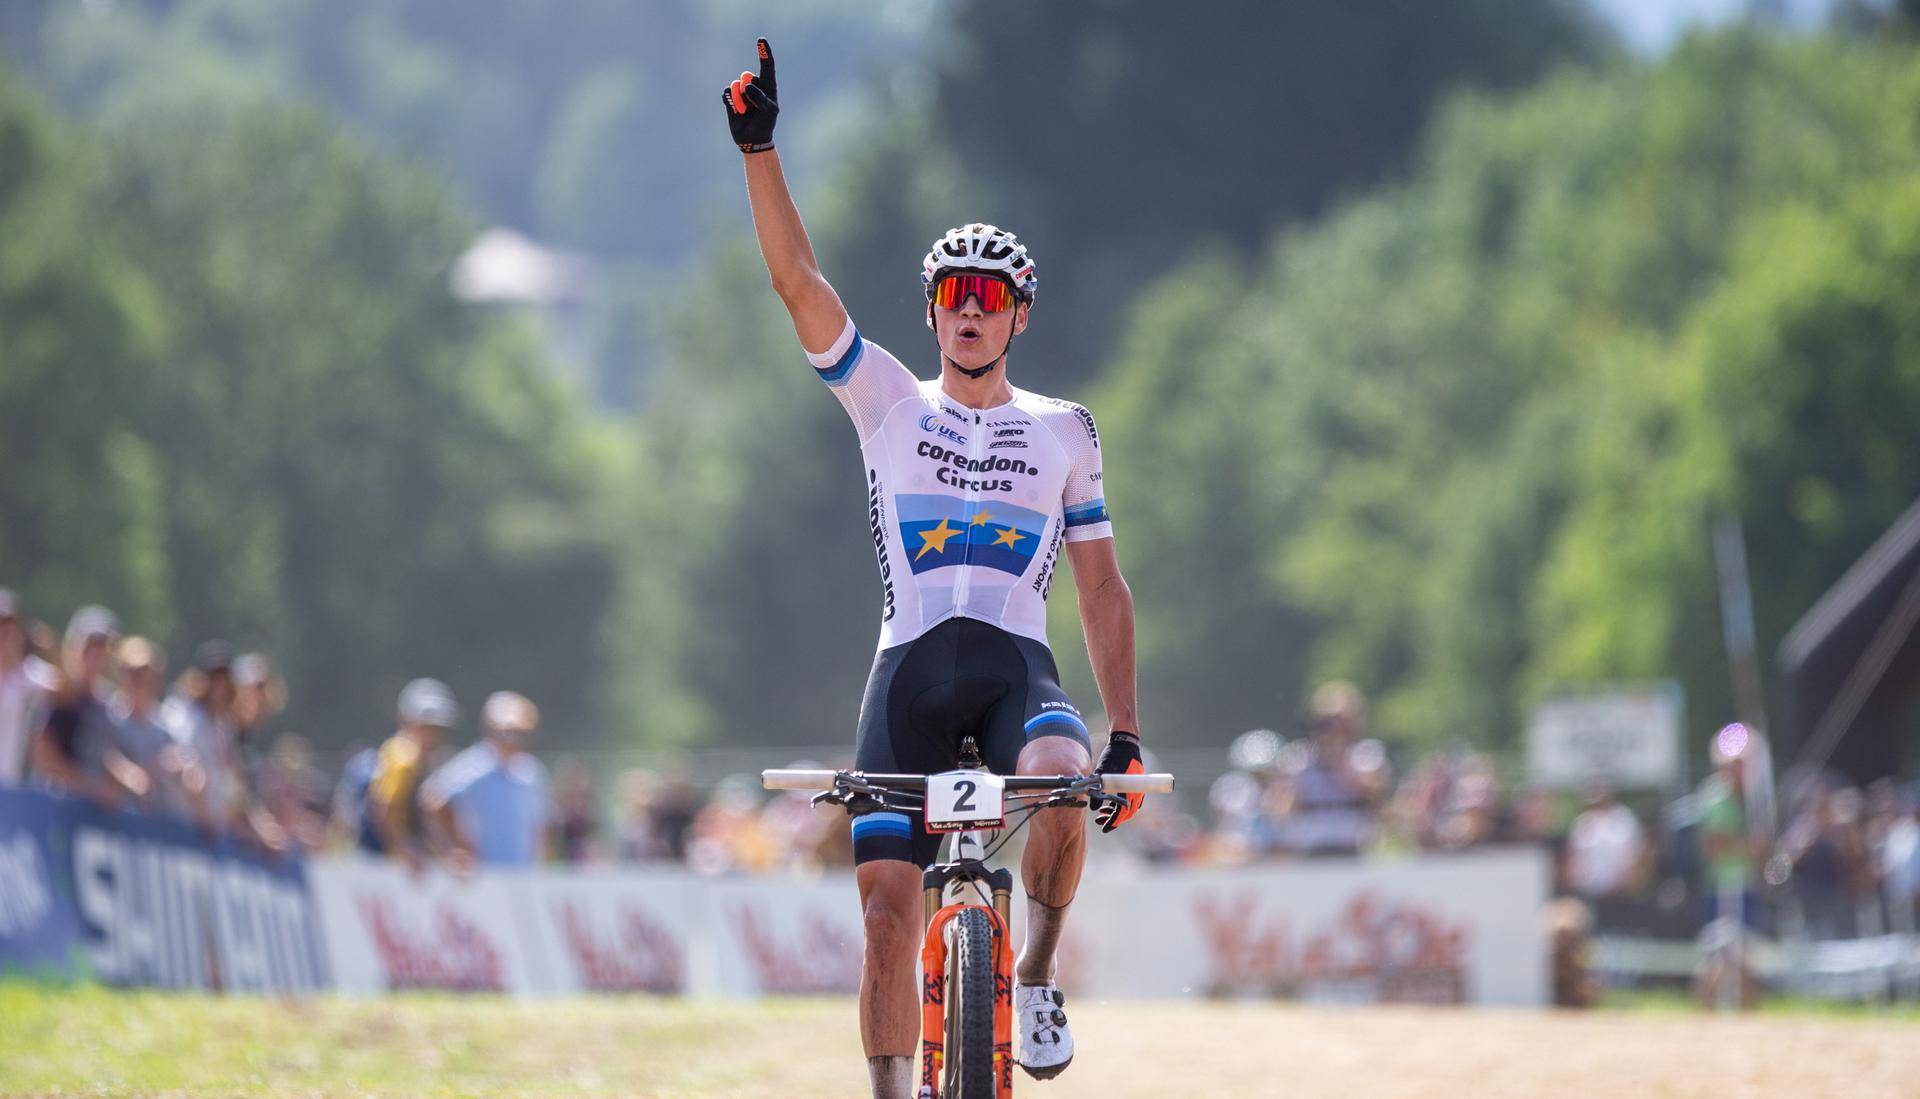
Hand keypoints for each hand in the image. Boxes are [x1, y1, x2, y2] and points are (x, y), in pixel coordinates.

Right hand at [721, 38, 778, 152]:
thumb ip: (760, 97)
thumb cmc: (765, 124)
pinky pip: (726, 93)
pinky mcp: (730, 98)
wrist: (753, 139)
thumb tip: (746, 86)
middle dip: (747, 91)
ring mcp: (741, 91)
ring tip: (745, 111)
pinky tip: (737, 112)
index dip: (764, 52)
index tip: (761, 40)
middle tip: (752, 106)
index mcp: (768, 85)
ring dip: (739, 100)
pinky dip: (730, 103)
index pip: (767, 65)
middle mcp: (754, 85)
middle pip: (746, 76)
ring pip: (735, 85)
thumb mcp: (768, 111)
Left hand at [1091, 731, 1143, 832]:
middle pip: (1126, 814)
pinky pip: (1129, 802)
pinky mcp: (1135, 786)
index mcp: (1129, 790)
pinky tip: (1107, 806)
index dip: (1113, 823)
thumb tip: (1092, 808)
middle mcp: (1136, 792)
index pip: (1122, 813)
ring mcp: (1137, 789)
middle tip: (1099, 821)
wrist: (1125, 743)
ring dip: (1115, 813)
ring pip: (1128, 809)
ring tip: (1101, 814)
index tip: (1104, 829)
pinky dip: (1118, 806)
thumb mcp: (1102, 772)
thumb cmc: (1114, 756)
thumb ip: (1097, 790)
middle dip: (1112, 820)